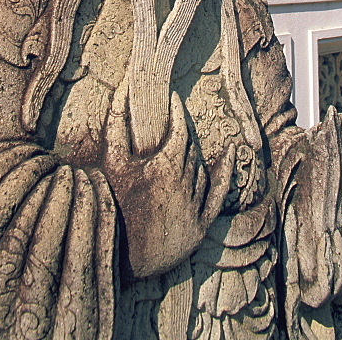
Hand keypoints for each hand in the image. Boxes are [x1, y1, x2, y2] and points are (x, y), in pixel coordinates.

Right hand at [103, 79, 234, 278]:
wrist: (118, 253)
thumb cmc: (112, 202)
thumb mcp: (113, 159)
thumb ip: (118, 120)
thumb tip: (124, 87)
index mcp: (168, 164)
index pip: (179, 129)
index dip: (176, 113)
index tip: (174, 100)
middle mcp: (186, 182)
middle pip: (190, 148)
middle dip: (182, 134)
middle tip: (174, 125)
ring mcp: (195, 205)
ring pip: (201, 169)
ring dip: (193, 156)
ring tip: (182, 146)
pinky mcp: (200, 226)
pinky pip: (218, 195)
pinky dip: (225, 175)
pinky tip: (229, 155)